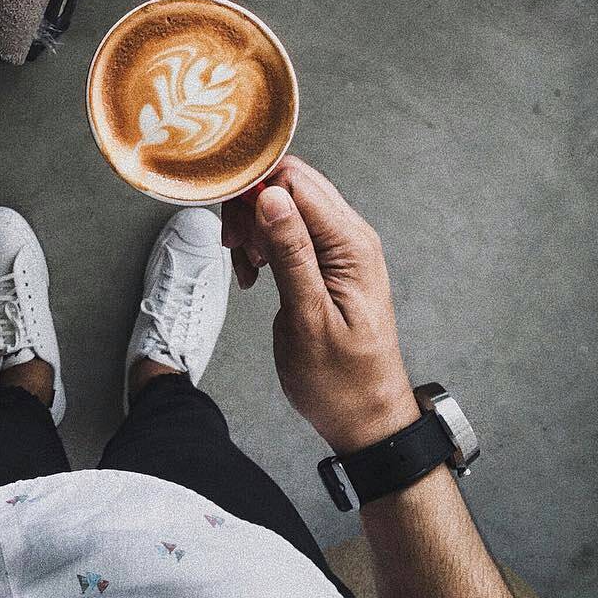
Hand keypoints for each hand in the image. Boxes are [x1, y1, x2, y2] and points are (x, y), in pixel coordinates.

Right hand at [222, 156, 418, 454]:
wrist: (365, 417)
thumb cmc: (340, 380)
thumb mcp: (308, 318)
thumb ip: (291, 252)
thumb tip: (270, 196)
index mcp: (351, 244)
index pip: (296, 180)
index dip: (255, 191)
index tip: (232, 226)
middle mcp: (350, 236)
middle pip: (289, 184)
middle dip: (251, 208)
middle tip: (235, 250)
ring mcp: (340, 248)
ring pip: (284, 205)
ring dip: (254, 228)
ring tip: (246, 269)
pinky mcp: (328, 262)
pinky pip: (289, 231)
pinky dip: (263, 244)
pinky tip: (255, 274)